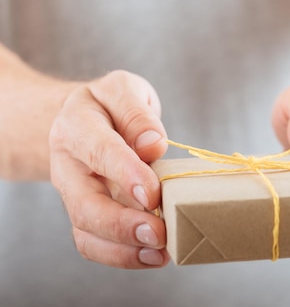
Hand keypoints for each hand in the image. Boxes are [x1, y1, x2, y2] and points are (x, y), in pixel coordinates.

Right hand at [49, 70, 168, 268]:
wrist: (83, 120)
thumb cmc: (111, 106)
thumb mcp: (125, 90)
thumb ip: (137, 114)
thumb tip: (153, 145)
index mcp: (77, 127)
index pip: (99, 151)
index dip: (126, 173)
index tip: (153, 194)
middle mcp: (68, 166)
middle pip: (84, 204)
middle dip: (122, 224)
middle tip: (159, 233)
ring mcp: (74, 194)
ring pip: (86, 231)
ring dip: (124, 249)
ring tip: (161, 253)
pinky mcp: (85, 215)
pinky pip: (94, 244)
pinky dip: (123, 256)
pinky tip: (153, 256)